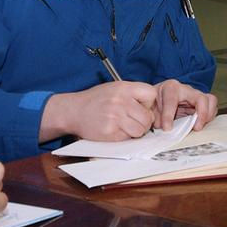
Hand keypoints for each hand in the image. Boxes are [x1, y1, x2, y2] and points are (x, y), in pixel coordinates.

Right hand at [40, 81, 158, 142]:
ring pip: (140, 130)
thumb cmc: (96, 100)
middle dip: (144, 121)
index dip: (149, 103)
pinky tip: (115, 130)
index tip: (141, 106)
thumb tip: (152, 109)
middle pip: (147, 117)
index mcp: (123, 88)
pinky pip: (128, 138)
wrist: (73, 111)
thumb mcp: (114, 88)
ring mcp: (115, 117)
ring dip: (135, 131)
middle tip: (133, 120)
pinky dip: (124, 137)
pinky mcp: (110, 132)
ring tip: (124, 126)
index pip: (151, 94)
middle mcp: (120, 101)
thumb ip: (132, 95)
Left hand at [152, 79, 217, 130]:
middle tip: (195, 128)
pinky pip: (212, 108)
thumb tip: (167, 130)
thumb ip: (155, 118)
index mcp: (170, 88)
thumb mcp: (150, 108)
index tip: (166, 129)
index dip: (168, 115)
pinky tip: (198, 125)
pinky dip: (208, 117)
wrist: (157, 98)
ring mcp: (195, 95)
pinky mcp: (201, 103)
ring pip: (211, 101)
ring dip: (207, 116)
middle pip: (201, 98)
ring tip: (198, 127)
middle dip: (201, 114)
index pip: (171, 100)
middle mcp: (185, 89)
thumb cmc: (154, 102)